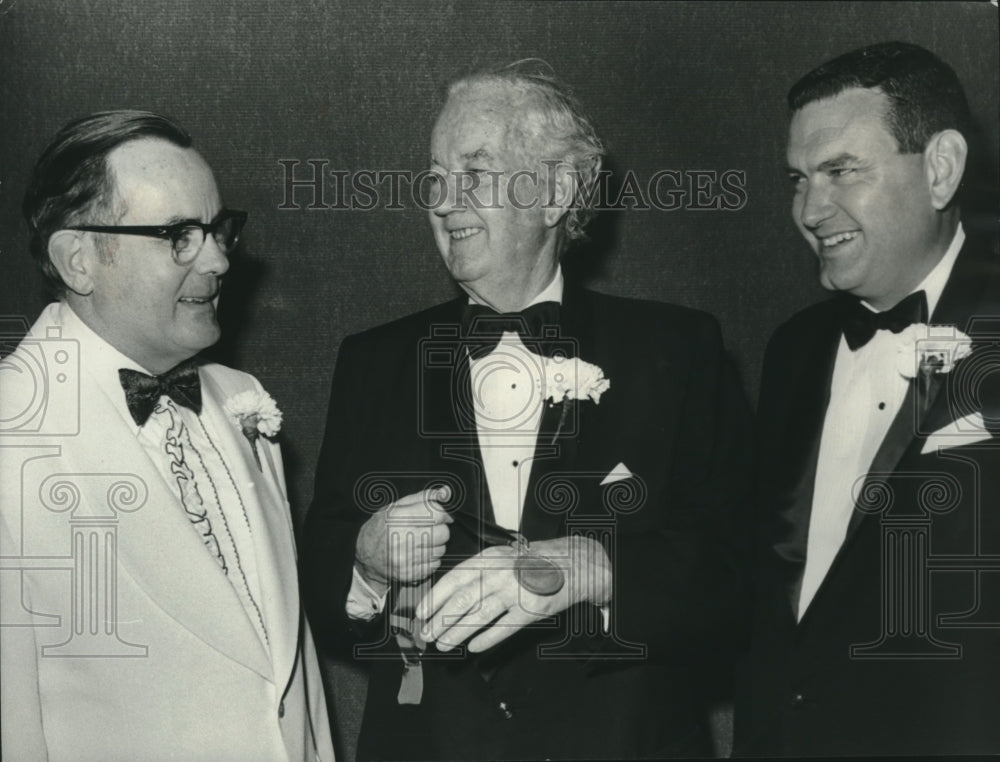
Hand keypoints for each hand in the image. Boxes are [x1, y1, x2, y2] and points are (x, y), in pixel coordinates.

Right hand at [355, 486, 452, 590]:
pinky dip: (430, 559)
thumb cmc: (382, 528)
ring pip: (440, 550)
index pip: (436, 513)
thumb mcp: (397, 506)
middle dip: (440, 530)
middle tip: (430, 529)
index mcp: (398, 517)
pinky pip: (434, 565)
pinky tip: (418, 554)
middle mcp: (401, 538)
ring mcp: (405, 558)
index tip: (442, 515)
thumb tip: (445, 492)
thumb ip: (423, 498)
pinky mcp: (409, 573)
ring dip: (436, 545)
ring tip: (421, 542)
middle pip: (443, 533)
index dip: (444, 513)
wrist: (365, 556)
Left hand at [414, 535, 611, 652]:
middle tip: (427, 635)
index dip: (435, 597)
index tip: (421, 613)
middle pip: (463, 600)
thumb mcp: (500, 558)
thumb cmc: (529, 563)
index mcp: (489, 558)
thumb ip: (476, 573)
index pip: (455, 578)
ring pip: (479, 616)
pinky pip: (503, 628)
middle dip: (440, 620)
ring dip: (457, 633)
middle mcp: (500, 573)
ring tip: (443, 645)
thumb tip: (445, 597)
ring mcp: (516, 591)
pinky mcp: (531, 609)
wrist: (570, 564)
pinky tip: (473, 648)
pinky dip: (486, 640)